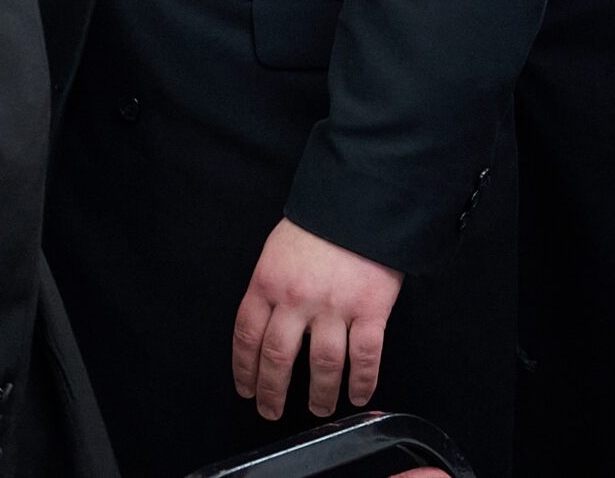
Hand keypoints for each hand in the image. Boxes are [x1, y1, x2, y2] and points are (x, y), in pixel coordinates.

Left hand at [231, 218, 403, 420]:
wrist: (359, 203)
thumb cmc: (317, 224)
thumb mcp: (276, 251)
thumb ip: (270, 287)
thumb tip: (264, 325)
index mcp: (267, 282)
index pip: (246, 334)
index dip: (244, 367)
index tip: (245, 388)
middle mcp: (297, 299)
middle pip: (278, 355)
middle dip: (271, 389)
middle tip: (270, 411)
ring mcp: (335, 306)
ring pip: (322, 364)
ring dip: (318, 393)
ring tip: (317, 409)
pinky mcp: (371, 310)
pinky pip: (365, 356)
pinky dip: (362, 382)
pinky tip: (358, 396)